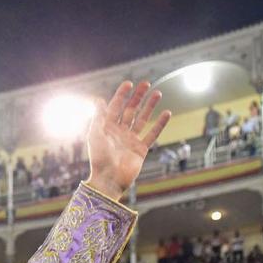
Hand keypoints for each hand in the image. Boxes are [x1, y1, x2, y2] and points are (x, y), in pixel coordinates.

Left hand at [86, 81, 171, 199]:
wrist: (109, 180)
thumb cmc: (99, 158)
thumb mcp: (95, 135)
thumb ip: (99, 117)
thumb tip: (98, 99)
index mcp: (107, 128)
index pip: (115, 107)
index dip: (121, 95)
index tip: (129, 83)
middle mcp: (119, 132)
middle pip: (130, 110)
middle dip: (137, 97)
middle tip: (146, 83)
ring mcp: (131, 140)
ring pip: (142, 119)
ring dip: (149, 106)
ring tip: (157, 93)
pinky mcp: (141, 149)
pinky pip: (152, 134)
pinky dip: (160, 124)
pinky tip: (167, 113)